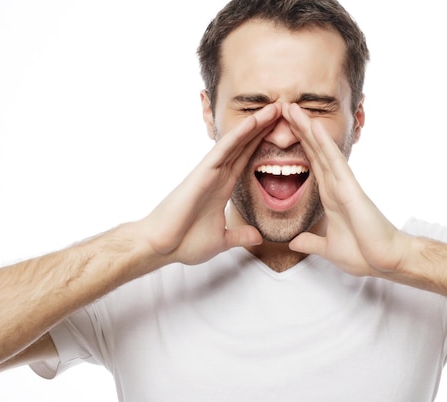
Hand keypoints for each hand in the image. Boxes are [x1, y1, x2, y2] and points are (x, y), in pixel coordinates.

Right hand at [140, 103, 280, 264]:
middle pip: (245, 144)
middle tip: (285, 109)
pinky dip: (238, 135)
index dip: (263, 143)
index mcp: (223, 187)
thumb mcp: (222, 240)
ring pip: (237, 142)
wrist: (162, 247)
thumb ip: (240, 236)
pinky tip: (253, 122)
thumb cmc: (184, 242)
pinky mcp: (202, 173)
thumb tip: (257, 237)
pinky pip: (223, 150)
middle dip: (264, 127)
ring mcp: (210, 171)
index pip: (247, 159)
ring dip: (255, 124)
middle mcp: (218, 175)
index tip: (282, 131)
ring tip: (275, 107)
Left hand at [282, 103, 405, 277]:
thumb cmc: (364, 254)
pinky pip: (334, 161)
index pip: (310, 164)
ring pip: (321, 150)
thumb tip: (295, 241)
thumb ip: (311, 242)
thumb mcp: (328, 248)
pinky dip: (323, 143)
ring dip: (306, 128)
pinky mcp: (350, 188)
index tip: (282, 130)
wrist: (386, 262)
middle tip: (282, 107)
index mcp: (330, 197)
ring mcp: (343, 184)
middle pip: (314, 151)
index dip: (297, 146)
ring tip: (291, 107)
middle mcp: (335, 186)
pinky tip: (312, 126)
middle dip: (298, 129)